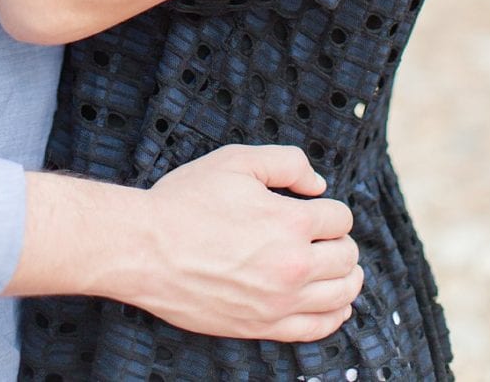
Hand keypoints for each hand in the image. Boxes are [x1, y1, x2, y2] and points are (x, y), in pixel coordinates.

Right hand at [131, 145, 361, 341]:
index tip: (312, 209)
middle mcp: (294, 264)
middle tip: (320, 236)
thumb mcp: (232, 161)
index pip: (340, 218)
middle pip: (346, 256)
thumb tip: (318, 184)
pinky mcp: (265, 325)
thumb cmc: (183, 202)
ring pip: (342, 294)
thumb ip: (285, 162)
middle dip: (338, 241)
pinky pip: (320, 327)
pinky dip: (335, 315)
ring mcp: (281, 300)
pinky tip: (333, 304)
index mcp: (289, 222)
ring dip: (345, 277)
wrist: (143, 248)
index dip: (328, 209)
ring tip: (331, 266)